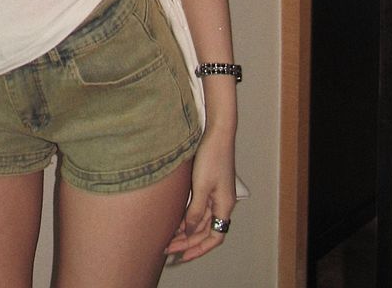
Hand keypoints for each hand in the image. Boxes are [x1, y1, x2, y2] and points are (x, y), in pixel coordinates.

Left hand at [165, 128, 235, 261]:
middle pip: (205, 231)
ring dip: (186, 231)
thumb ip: (195, 212)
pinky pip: (198, 208)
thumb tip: (190, 233)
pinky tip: (175, 220)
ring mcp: (216, 194)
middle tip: (167, 249)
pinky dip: (187, 217)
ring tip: (168, 238)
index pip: (214, 238)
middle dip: (187, 243)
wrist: (216, 134)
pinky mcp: (208, 185)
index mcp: (224, 207)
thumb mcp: (201, 187)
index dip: (199, 249)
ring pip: (201, 221)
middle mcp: (221, 204)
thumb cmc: (211, 158)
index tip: (182, 256)